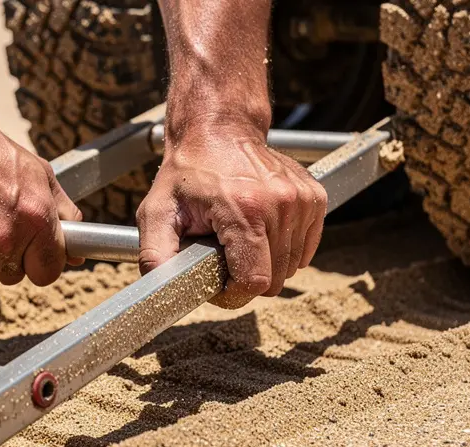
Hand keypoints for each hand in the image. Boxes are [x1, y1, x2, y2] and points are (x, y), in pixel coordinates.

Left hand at [137, 122, 326, 308]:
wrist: (220, 131)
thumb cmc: (187, 173)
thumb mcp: (158, 211)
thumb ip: (156, 254)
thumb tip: (159, 288)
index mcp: (244, 209)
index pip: (254, 281)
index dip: (232, 293)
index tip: (217, 283)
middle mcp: (280, 204)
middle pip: (274, 279)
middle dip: (246, 277)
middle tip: (223, 254)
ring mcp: (301, 200)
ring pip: (291, 267)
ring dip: (265, 262)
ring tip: (240, 237)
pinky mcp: (314, 198)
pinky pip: (305, 248)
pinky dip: (283, 248)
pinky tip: (260, 229)